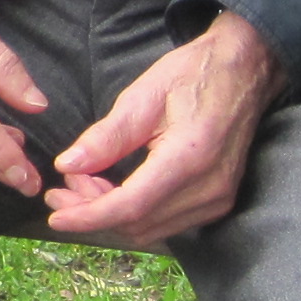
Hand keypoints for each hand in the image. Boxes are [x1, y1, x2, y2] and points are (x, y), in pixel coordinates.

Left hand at [46, 12, 286, 247]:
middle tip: (64, 188)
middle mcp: (209, 188)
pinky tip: (113, 188)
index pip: (132, 206)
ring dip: (112, 214)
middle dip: (93, 212)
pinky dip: (134, 213)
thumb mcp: (144, 95)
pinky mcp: (217, 201)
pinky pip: (167, 222)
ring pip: (151, 228)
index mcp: (190, 157)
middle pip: (138, 224)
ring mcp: (218, 199)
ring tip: (84, 183)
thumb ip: (107, 136)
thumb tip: (68, 166)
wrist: (244, 71)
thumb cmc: (194, 74)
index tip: (55, 217)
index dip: (89, 217)